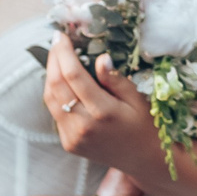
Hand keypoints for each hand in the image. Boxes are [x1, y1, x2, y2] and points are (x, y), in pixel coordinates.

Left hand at [44, 33, 165, 178]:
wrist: (143, 159)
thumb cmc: (145, 125)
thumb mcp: (137, 99)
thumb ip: (115, 79)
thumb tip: (100, 58)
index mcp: (103, 112)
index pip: (74, 76)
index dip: (64, 53)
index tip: (61, 36)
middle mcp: (83, 126)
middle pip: (56, 86)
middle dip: (53, 60)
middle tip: (57, 42)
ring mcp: (73, 137)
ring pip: (50, 99)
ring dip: (50, 75)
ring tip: (57, 58)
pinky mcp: (68, 143)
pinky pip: (56, 113)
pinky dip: (56, 94)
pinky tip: (63, 82)